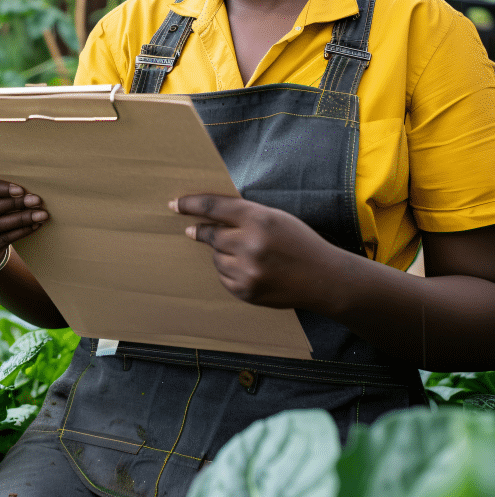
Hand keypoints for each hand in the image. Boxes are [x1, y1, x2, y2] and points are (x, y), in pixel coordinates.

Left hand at [169, 194, 340, 311]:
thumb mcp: (274, 217)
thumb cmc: (299, 242)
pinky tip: (252, 270)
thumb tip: (205, 218)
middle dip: (203, 232)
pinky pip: (224, 277)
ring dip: (224, 253)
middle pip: (211, 235)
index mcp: (258, 219)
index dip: (191, 204)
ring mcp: (247, 271)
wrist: (323, 278)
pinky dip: (231, 272)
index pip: (214, 208)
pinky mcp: (246, 292)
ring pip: (216, 258)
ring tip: (249, 255)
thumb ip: (243, 215)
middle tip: (195, 230)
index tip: (174, 204)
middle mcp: (250, 245)